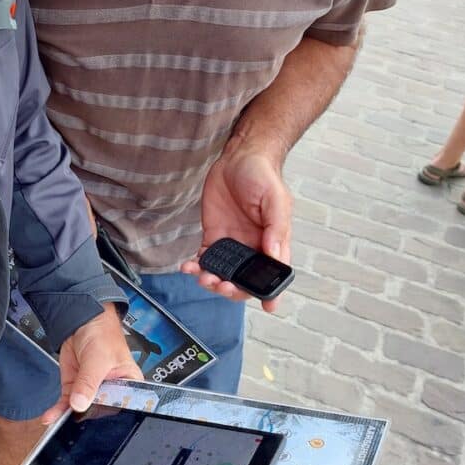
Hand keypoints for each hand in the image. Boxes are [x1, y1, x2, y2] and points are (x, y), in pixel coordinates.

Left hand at [41, 305, 141, 422]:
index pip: (119, 406)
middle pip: (99, 411)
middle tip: (70, 426)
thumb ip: (88, 383)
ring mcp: (91, 390)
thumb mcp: (97, 359)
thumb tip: (79, 404)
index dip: (105, 415)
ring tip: (57, 424)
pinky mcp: (76, 388)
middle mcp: (111, 392)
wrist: (82, 320)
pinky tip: (51, 417)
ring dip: (67, 417)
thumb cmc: (102, 334)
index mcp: (128, 386)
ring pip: (80, 409)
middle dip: (84, 418)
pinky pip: (67, 403)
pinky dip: (58, 410)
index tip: (90, 420)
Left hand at [182, 143, 292, 312]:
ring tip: (202, 276)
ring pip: (222, 273)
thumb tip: (275, 255)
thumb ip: (276, 228)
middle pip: (244, 279)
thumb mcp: (276, 199)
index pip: (273, 273)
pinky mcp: (212, 235)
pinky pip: (204, 258)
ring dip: (212, 280)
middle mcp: (252, 247)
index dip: (271, 291)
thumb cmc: (262, 176)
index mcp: (273, 242)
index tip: (268, 306)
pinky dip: (196, 266)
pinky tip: (188, 266)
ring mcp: (232, 243)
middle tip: (221, 285)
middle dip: (233, 288)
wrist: (238, 157)